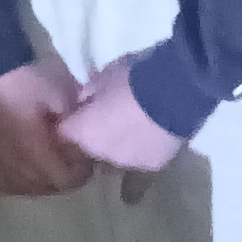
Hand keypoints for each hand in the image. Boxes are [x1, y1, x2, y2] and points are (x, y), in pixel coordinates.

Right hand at [0, 55, 95, 196]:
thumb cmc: (32, 79)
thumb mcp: (64, 95)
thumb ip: (75, 123)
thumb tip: (81, 143)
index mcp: (32, 147)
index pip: (62, 179)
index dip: (80, 172)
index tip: (85, 157)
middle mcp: (12, 162)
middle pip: (45, 187)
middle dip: (63, 176)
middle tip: (71, 157)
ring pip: (24, 188)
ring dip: (42, 182)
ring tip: (50, 164)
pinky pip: (5, 183)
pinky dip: (20, 182)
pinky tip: (27, 170)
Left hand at [61, 58, 185, 175]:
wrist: (174, 91)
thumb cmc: (133, 79)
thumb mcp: (104, 76)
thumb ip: (90, 92)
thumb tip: (87, 100)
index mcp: (84, 132)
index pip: (66, 132)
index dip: (73, 121)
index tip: (81, 110)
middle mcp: (101, 155)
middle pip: (92, 146)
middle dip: (98, 133)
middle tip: (112, 113)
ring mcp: (128, 163)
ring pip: (118, 154)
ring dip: (121, 142)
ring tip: (137, 122)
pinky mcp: (152, 165)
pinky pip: (142, 156)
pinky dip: (145, 146)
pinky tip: (155, 130)